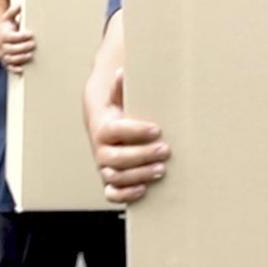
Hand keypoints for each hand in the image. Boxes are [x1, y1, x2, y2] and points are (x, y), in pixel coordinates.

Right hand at [0, 4, 35, 71]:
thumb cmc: (4, 28)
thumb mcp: (7, 19)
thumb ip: (13, 12)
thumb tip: (20, 5)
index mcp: (4, 35)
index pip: (13, 37)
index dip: (22, 36)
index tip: (31, 34)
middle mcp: (3, 46)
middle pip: (13, 48)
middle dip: (23, 47)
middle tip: (34, 44)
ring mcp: (3, 55)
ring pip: (11, 59)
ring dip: (20, 58)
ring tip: (30, 55)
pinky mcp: (5, 62)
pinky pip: (8, 68)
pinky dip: (14, 69)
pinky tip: (22, 69)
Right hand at [89, 69, 167, 204]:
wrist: (105, 131)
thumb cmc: (119, 114)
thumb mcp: (120, 99)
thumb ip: (121, 88)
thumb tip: (123, 71)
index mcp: (103, 128)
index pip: (115, 131)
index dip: (135, 131)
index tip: (157, 129)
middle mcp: (101, 150)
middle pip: (116, 158)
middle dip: (142, 155)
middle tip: (166, 150)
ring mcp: (104, 168)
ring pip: (115, 177)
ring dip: (139, 175)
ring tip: (161, 170)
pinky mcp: (110, 183)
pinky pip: (112, 194)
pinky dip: (125, 195)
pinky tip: (143, 190)